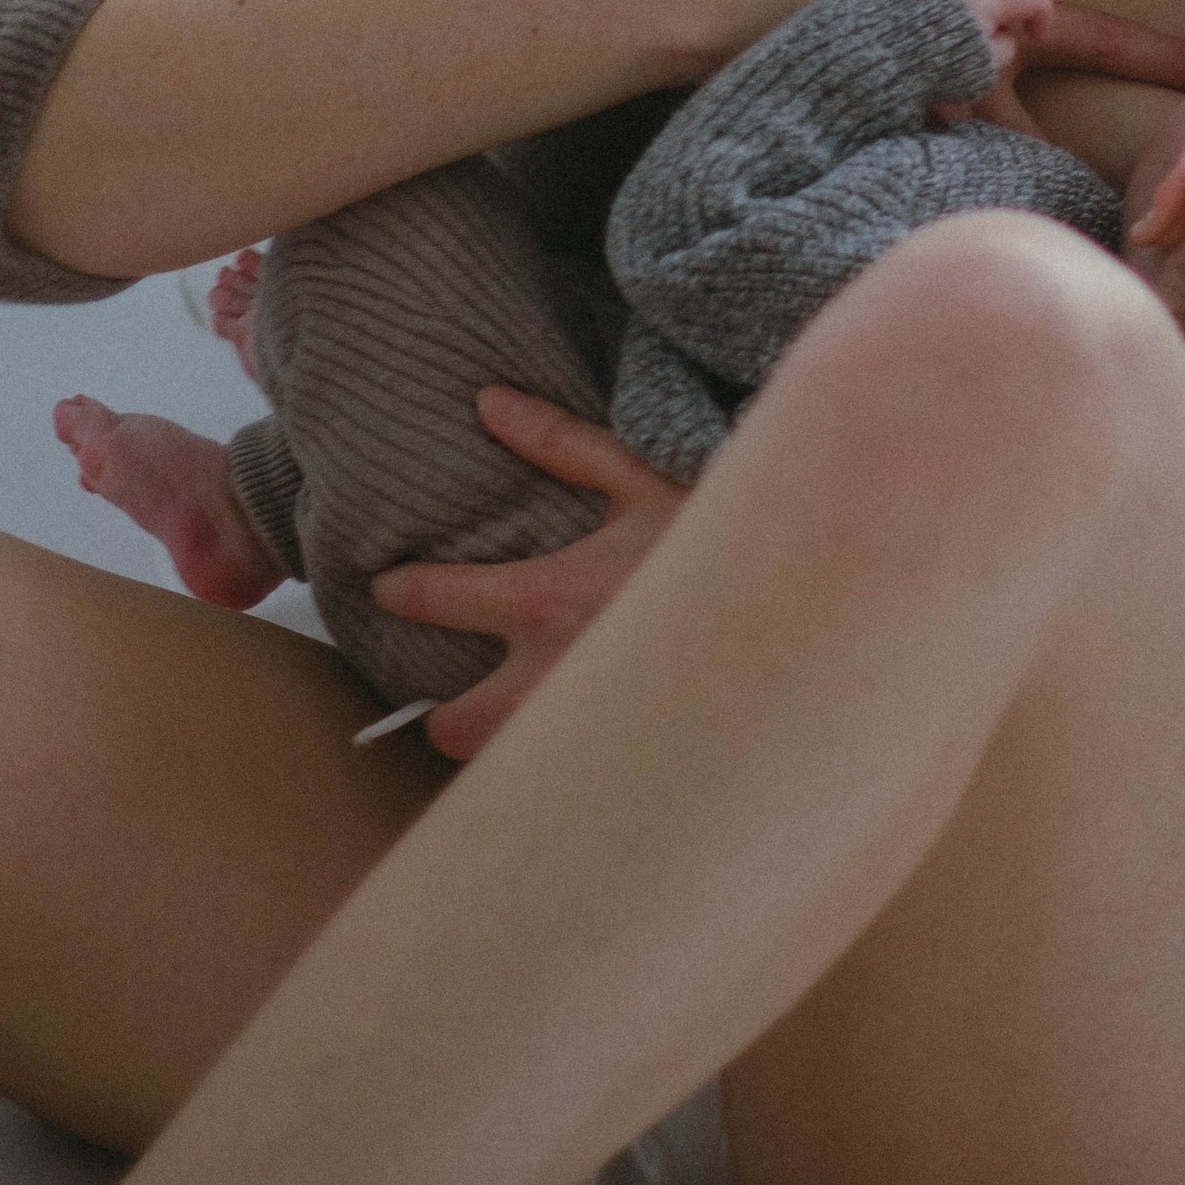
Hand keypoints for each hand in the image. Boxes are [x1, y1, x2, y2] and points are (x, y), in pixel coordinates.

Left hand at [371, 391, 682, 760]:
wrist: (795, 608)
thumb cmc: (716, 538)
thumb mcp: (642, 477)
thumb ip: (560, 442)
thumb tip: (489, 403)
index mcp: (544, 601)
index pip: (437, 600)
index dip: (401, 592)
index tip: (389, 588)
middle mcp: (548, 679)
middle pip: (452, 726)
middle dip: (445, 715)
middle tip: (455, 695)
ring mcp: (581, 731)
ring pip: (504, 767)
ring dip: (502, 748)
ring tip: (515, 725)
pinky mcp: (618, 766)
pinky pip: (561, 782)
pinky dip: (557, 767)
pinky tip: (576, 744)